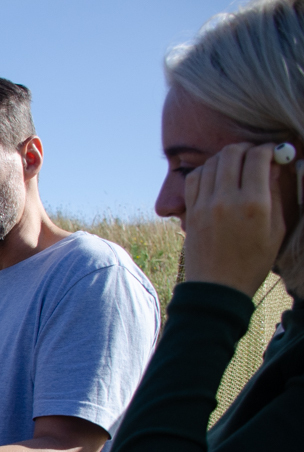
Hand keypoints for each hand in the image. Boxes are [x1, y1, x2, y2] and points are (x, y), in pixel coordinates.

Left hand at [183, 142, 285, 296]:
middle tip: (254, 156)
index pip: (258, 157)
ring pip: (212, 162)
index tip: (274, 153)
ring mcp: (205, 204)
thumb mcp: (277, 229)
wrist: (217, 287)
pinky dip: (206, 170)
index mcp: (254, 204)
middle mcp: (227, 199)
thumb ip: (276, 194)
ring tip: (236, 166)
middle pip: (232, 153)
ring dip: (226, 158)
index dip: (269, 149)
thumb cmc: (253, 262)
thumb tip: (275, 166)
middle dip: (247, 148)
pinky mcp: (191, 211)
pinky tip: (216, 178)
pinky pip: (195, 177)